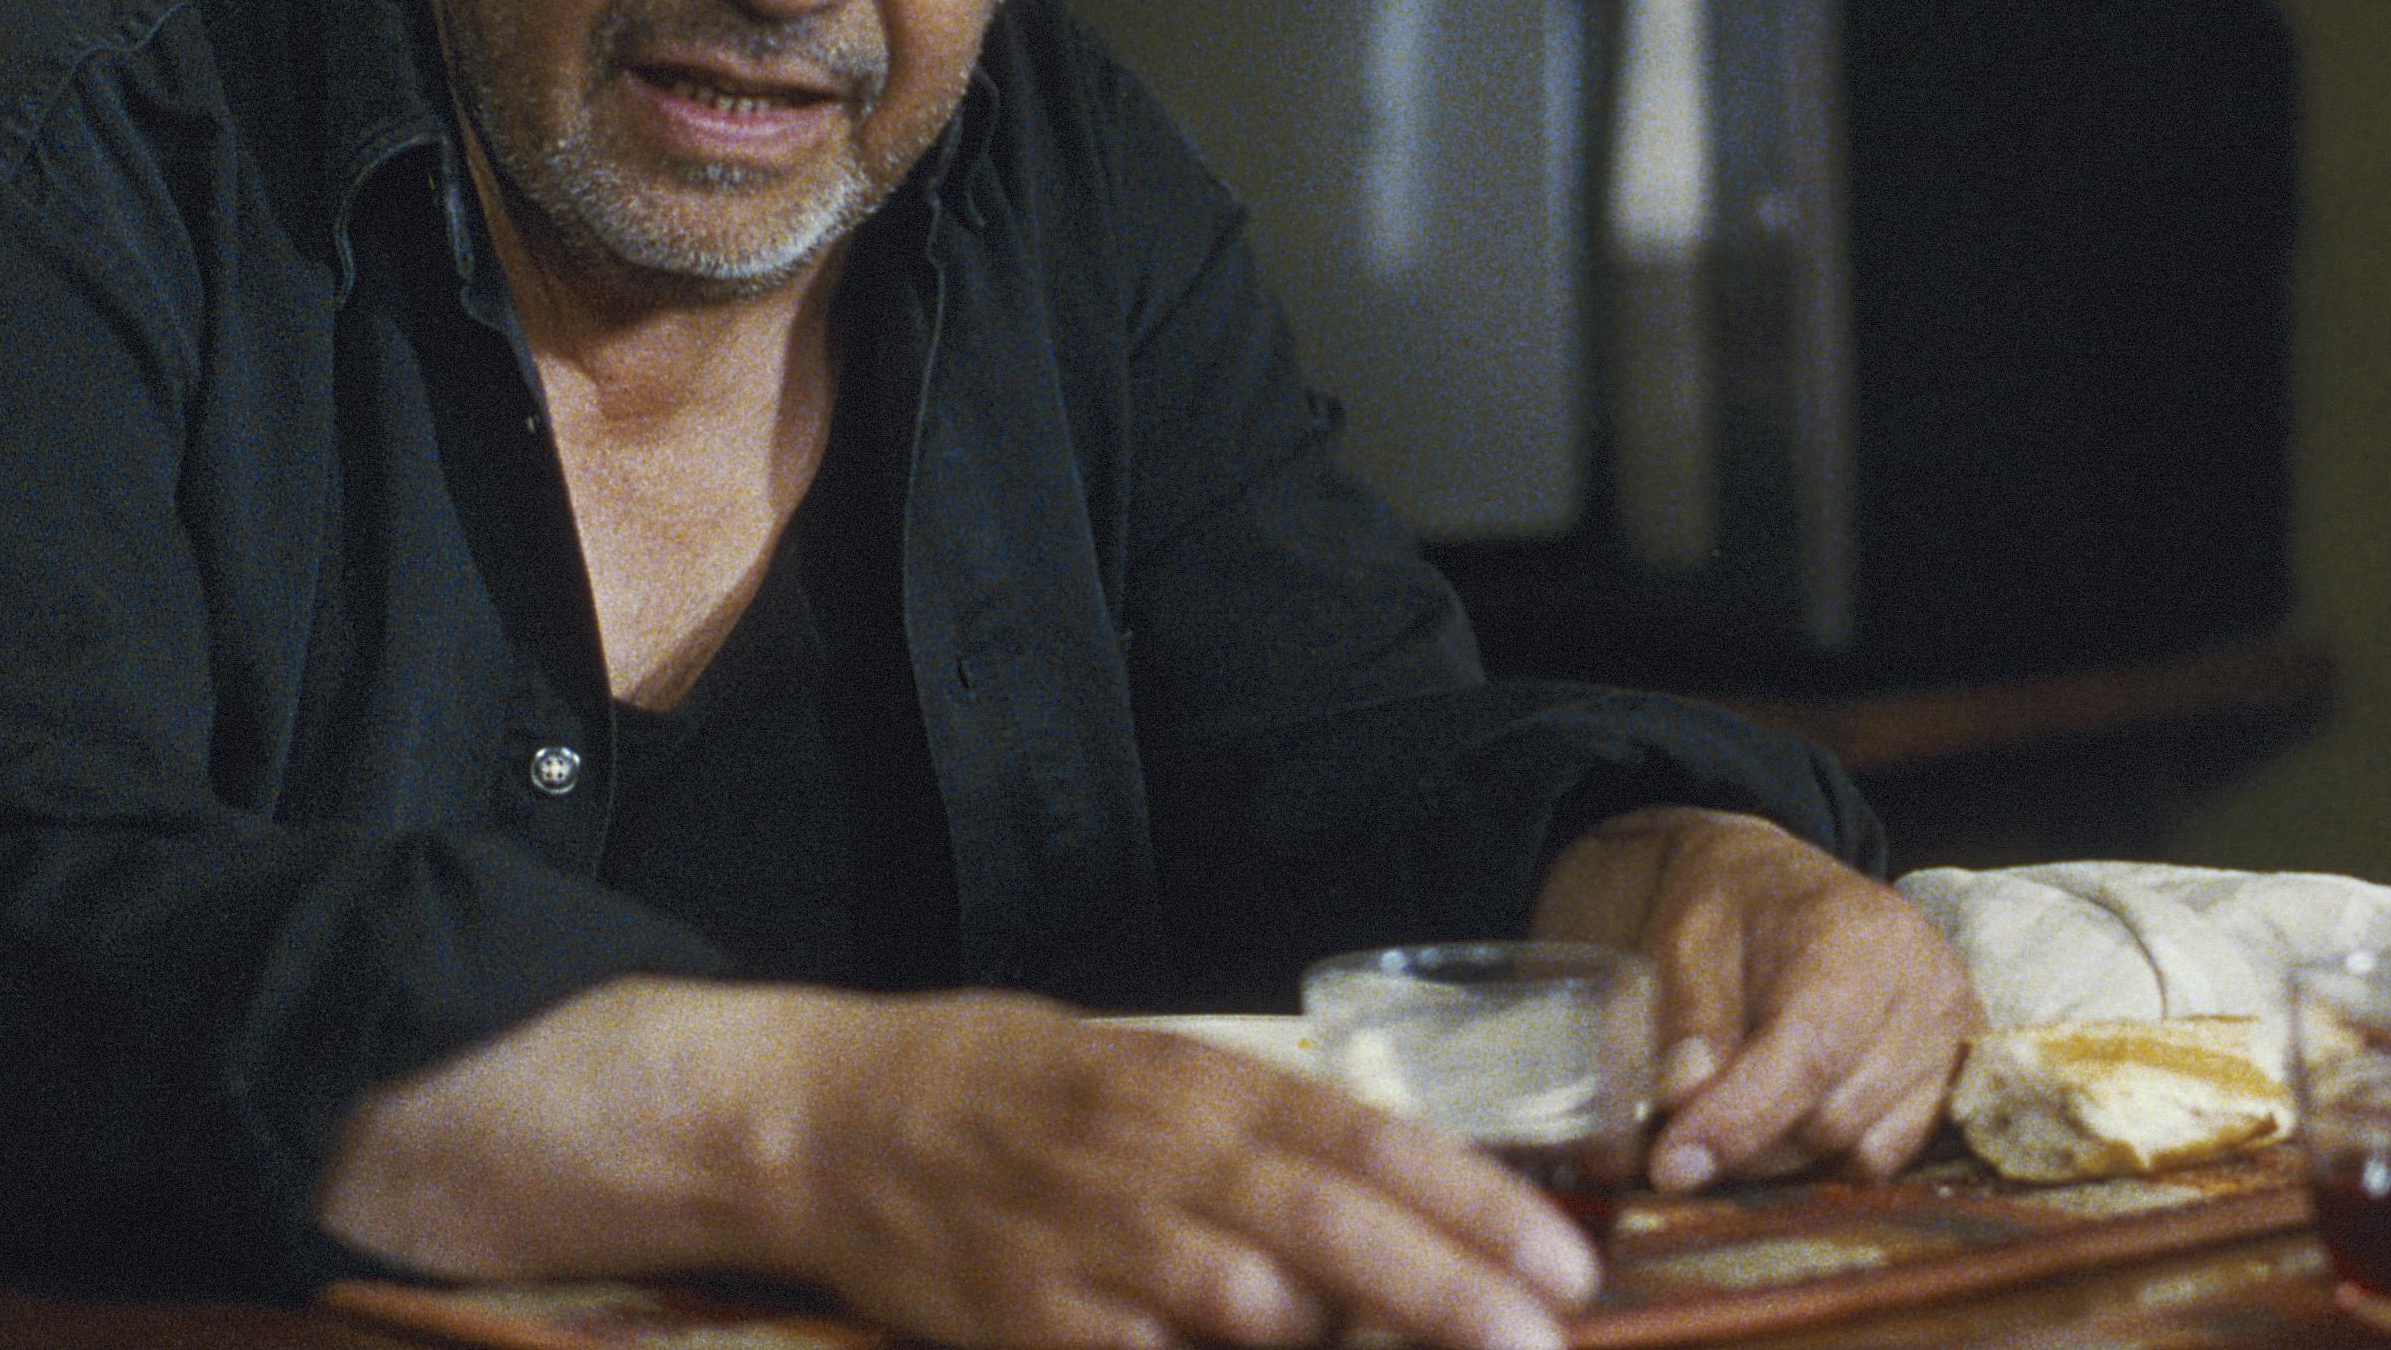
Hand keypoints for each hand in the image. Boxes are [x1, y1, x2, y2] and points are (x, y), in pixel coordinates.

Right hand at [322, 979, 1598, 1349]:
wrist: (827, 1118)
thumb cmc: (1002, 1088)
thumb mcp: (1139, 1069)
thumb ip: (1255, 1125)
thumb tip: (1391, 1184)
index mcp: (1194, 1082)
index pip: (1363, 1138)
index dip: (1472, 1200)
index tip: (1563, 1257)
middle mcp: (1157, 1157)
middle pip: (1329, 1226)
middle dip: (1450, 1287)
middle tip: (1544, 1337)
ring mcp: (1094, 1247)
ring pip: (1251, 1305)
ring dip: (1356, 1342)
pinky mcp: (1035, 1324)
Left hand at [1529, 807, 1980, 1191]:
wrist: (1797, 887)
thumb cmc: (1740, 909)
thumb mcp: (1689, 937)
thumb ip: (1689, 1016)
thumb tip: (1683, 1102)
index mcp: (1860, 938)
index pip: (1808, 1054)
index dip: (1738, 1121)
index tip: (1671, 1168)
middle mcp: (1928, 990)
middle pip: (1834, 1117)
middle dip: (1749, 1144)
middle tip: (1685, 1138)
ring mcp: (1956, 1039)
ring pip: (1864, 1152)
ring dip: (1789, 1158)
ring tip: (1739, 1118)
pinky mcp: (1962, 1078)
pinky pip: (1894, 1158)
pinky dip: (1834, 1159)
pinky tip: (1792, 1120)